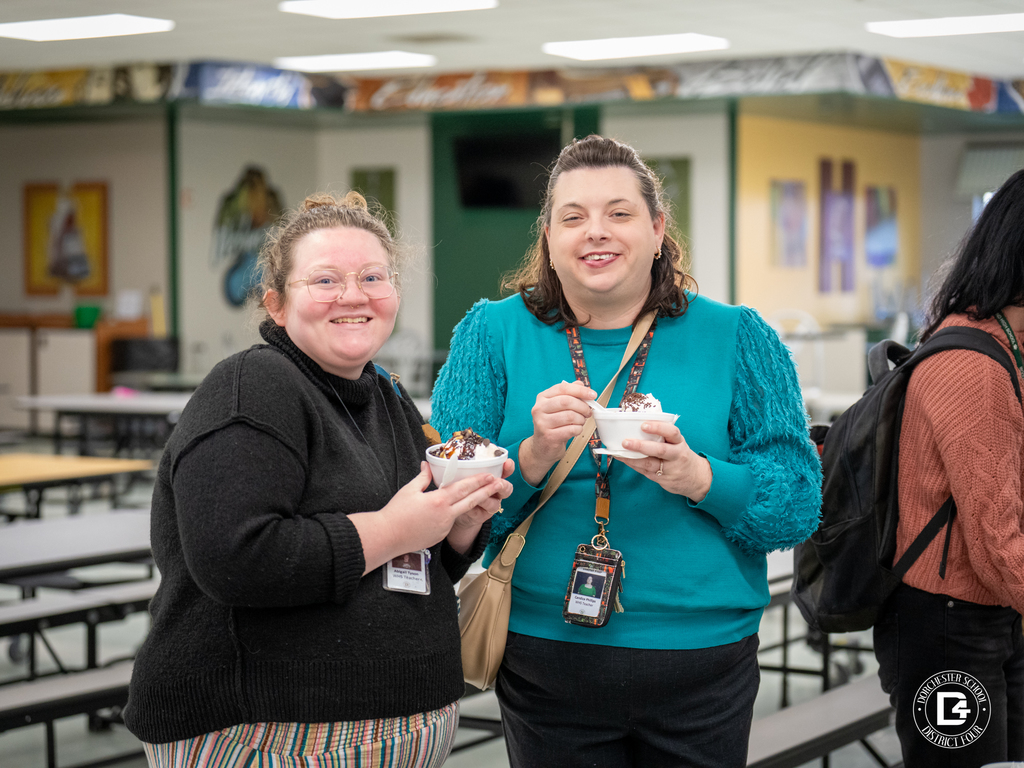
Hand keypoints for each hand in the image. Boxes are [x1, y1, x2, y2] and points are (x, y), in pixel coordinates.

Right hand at [352, 462, 510, 572]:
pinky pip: (450, 522)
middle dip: (486, 492)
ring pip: (461, 513)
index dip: (478, 481)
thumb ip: (423, 477)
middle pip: (471, 502)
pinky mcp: (440, 536)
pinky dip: (453, 514)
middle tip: (499, 484)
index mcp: (439, 501)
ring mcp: (444, 528)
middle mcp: (445, 515)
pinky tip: (453, 510)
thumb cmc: (396, 513)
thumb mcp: (409, 490)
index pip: (464, 489)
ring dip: (471, 503)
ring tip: (481, 495)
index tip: (490, 475)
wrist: (387, 537)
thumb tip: (427, 465)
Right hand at [519, 381, 595, 484]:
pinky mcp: (548, 436)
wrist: (542, 447)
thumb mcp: (558, 407)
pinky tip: (575, 430)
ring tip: (580, 422)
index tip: (592, 395)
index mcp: (542, 398)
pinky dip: (578, 429)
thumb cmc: (553, 425)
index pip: (562, 388)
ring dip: (581, 419)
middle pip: (566, 401)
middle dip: (582, 406)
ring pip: (570, 416)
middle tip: (588, 412)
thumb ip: (569, 394)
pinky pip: (571, 429)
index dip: (580, 390)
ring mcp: (542, 423)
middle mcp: (539, 409)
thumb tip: (580, 384)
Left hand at [619, 422, 712, 501]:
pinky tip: (624, 460)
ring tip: (618, 452)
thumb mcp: (678, 443)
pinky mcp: (663, 480)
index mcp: (680, 443)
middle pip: (660, 450)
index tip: (643, 425)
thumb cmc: (681, 456)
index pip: (672, 432)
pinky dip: (633, 465)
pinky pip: (646, 472)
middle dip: (641, 446)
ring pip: (650, 464)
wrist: (697, 479)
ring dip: (632, 458)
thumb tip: (638, 425)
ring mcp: (670, 470)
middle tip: (626, 442)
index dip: (658, 427)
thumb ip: (664, 436)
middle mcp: (677, 455)